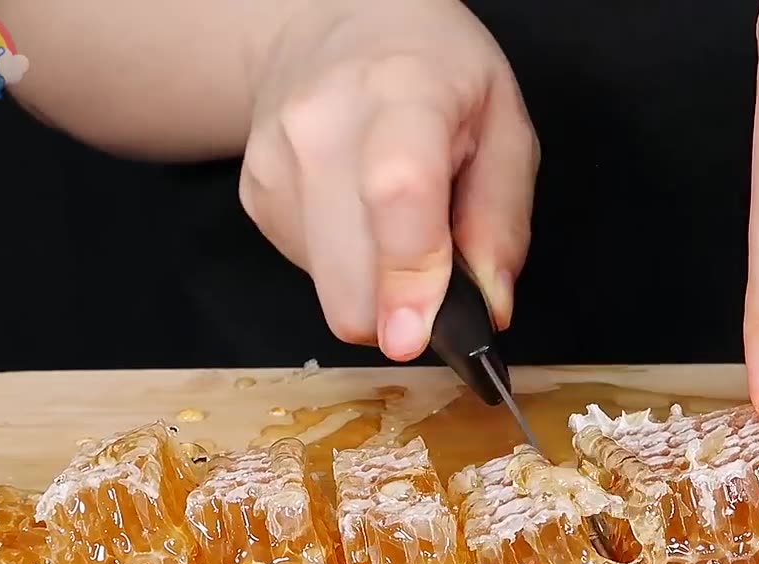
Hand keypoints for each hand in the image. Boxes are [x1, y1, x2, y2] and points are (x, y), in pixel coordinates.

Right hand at [239, 0, 538, 359]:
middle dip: (398, 307)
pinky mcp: (255, 196)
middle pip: (347, 273)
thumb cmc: (434, 70)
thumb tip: (490, 305)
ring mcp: (275, 162)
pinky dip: (345, 266)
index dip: (407, 277)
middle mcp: (321, 126)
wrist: (336, 25)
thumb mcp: (503, 125)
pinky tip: (359, 214)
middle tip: (434, 279)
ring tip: (394, 220)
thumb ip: (501, 220)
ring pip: (329, 289)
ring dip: (373, 284)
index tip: (413, 338)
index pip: (396, 194)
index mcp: (402, 95)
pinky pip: (308, 274)